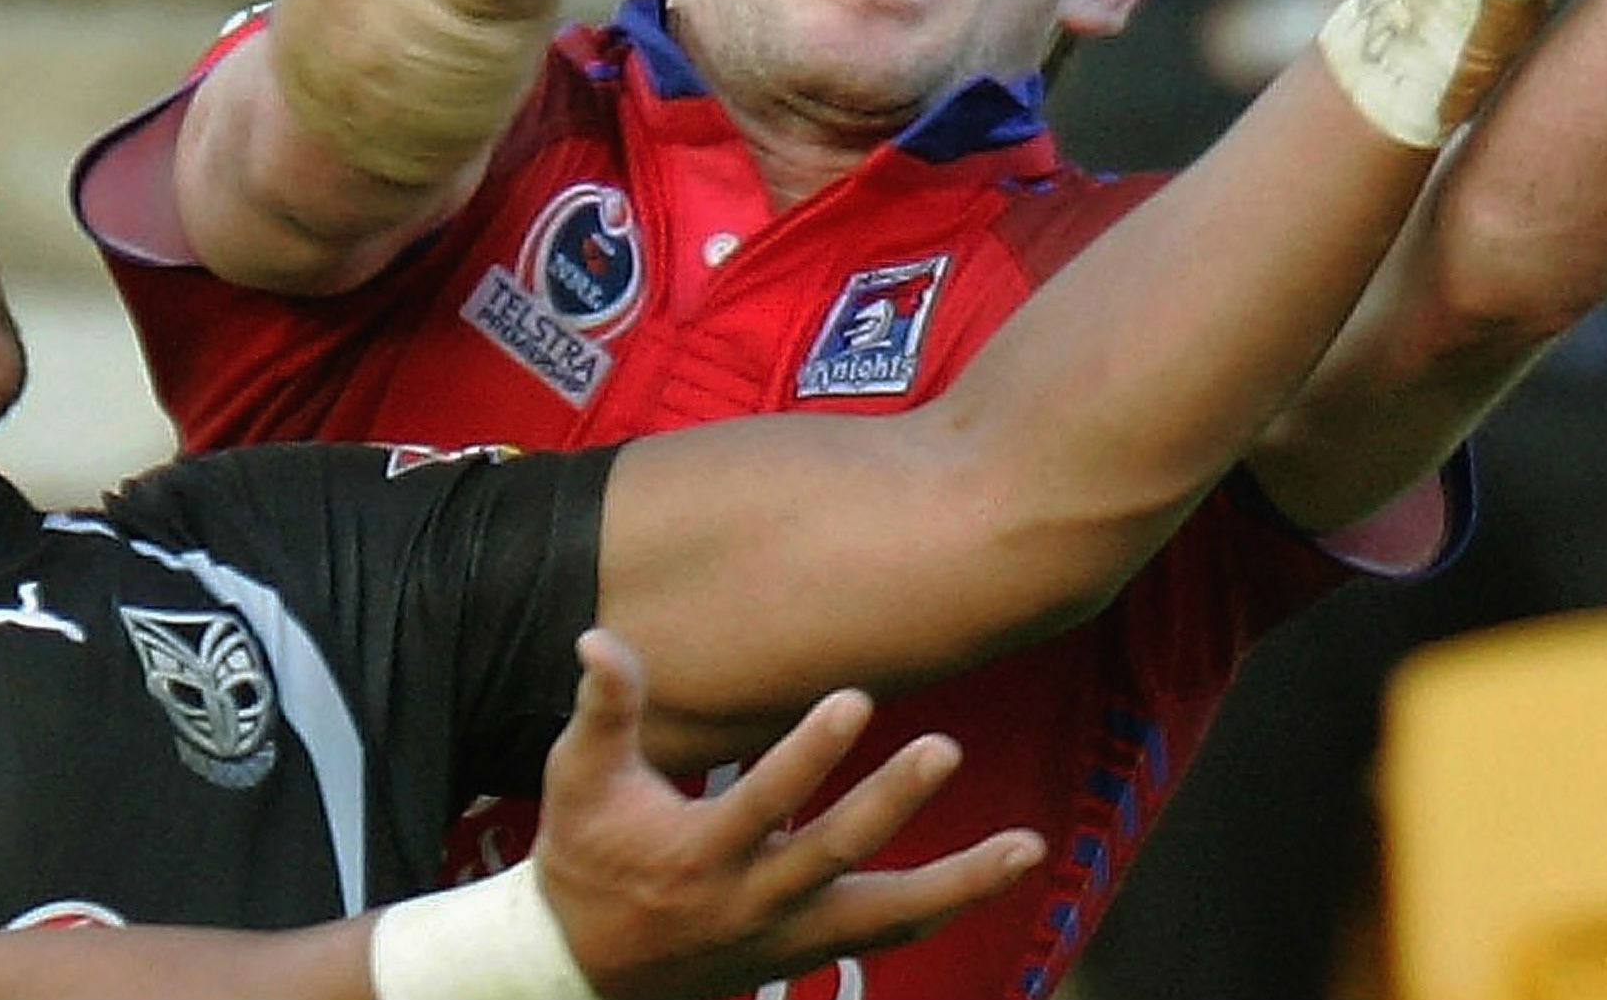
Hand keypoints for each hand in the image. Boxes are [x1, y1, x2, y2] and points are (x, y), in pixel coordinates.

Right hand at [534, 630, 1041, 999]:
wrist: (583, 970)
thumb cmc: (584, 856)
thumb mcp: (578, 778)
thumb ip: (606, 709)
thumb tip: (598, 640)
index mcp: (695, 856)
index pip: (761, 803)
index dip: (808, 755)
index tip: (855, 698)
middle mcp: (750, 903)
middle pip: (833, 855)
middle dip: (891, 803)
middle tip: (945, 748)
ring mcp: (787, 936)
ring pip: (886, 916)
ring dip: (961, 883)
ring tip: (1028, 847)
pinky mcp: (809, 952)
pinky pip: (890, 932)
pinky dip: (946, 905)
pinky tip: (1004, 871)